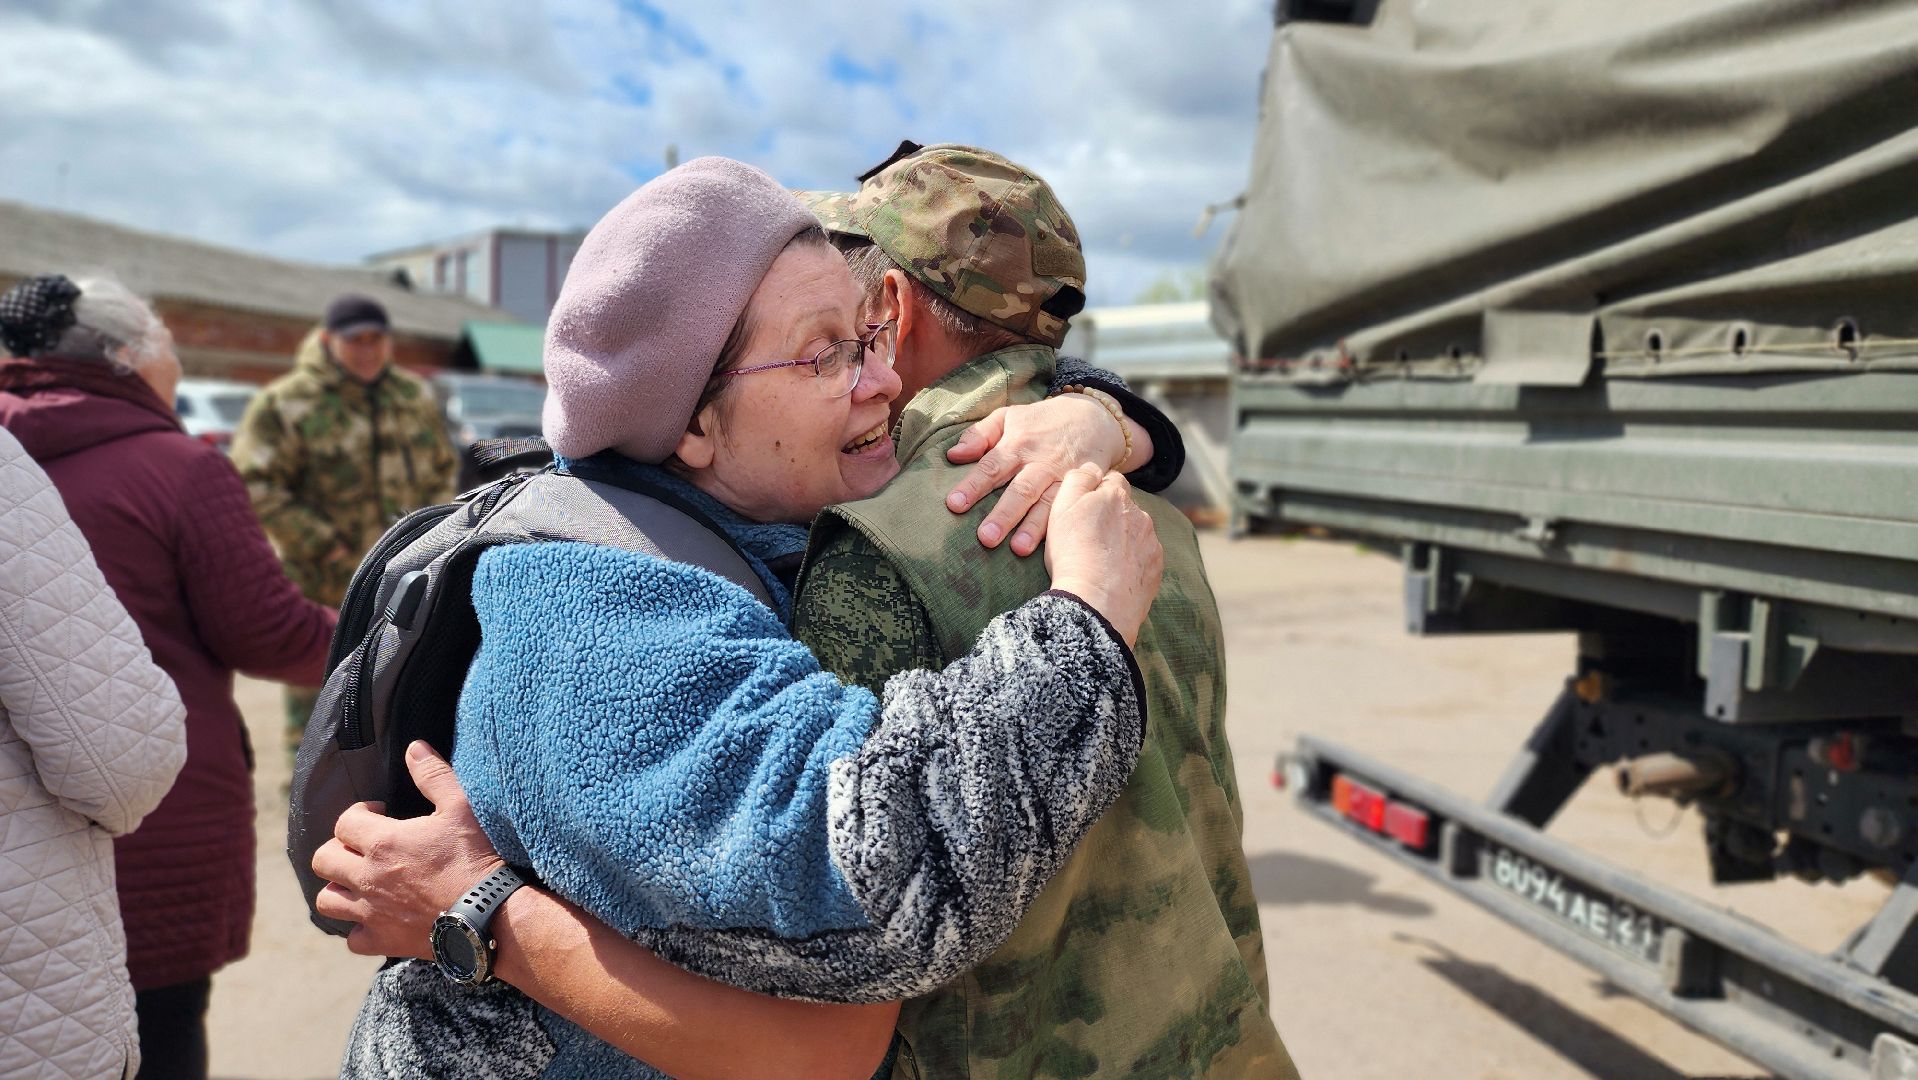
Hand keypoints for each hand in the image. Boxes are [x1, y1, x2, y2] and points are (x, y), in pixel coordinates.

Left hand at [311, 740, 506, 959]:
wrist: (489, 913)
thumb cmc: (475, 857)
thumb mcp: (461, 806)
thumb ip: (433, 775)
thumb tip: (413, 747)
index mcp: (382, 842)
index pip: (344, 821)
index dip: (359, 812)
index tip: (380, 812)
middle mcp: (367, 877)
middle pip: (323, 860)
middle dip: (338, 848)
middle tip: (364, 847)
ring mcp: (371, 912)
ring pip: (327, 901)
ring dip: (339, 888)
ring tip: (361, 882)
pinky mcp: (382, 940)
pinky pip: (352, 939)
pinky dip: (359, 928)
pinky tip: (376, 918)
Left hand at [944, 395, 1125, 556]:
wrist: (1094, 416)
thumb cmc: (1042, 421)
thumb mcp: (1009, 416)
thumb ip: (980, 434)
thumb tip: (953, 455)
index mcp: (1018, 444)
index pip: (991, 467)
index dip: (973, 486)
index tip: (954, 505)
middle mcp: (1040, 462)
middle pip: (1020, 490)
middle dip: (1004, 514)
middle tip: (985, 537)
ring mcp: (1064, 477)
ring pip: (1048, 503)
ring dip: (1033, 526)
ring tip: (1018, 549)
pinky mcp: (1084, 487)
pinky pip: (1072, 508)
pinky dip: (1060, 526)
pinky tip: (1053, 544)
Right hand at [1044, 464, 1162, 646]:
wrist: (1096, 602)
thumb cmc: (1073, 553)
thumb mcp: (1062, 506)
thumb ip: (1078, 478)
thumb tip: (1093, 468)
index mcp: (1116, 495)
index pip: (1110, 479)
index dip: (1096, 492)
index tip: (1083, 510)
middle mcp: (1139, 514)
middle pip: (1125, 507)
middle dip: (1112, 516)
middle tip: (1088, 537)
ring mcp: (1150, 542)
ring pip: (1136, 532)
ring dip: (1123, 539)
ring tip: (1100, 559)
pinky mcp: (1155, 568)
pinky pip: (1143, 558)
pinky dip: (1132, 563)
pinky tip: (1114, 575)